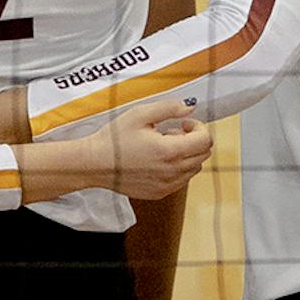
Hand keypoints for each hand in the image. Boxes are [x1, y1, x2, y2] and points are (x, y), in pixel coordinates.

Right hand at [78, 98, 213, 201]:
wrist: (94, 164)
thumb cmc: (114, 139)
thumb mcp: (140, 114)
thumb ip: (169, 108)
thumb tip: (190, 107)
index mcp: (170, 151)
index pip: (205, 140)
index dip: (199, 127)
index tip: (183, 122)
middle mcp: (172, 171)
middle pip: (203, 154)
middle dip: (193, 139)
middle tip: (172, 131)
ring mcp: (167, 185)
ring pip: (194, 168)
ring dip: (186, 154)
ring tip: (163, 145)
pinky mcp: (160, 193)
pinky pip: (181, 180)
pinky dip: (177, 168)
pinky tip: (157, 159)